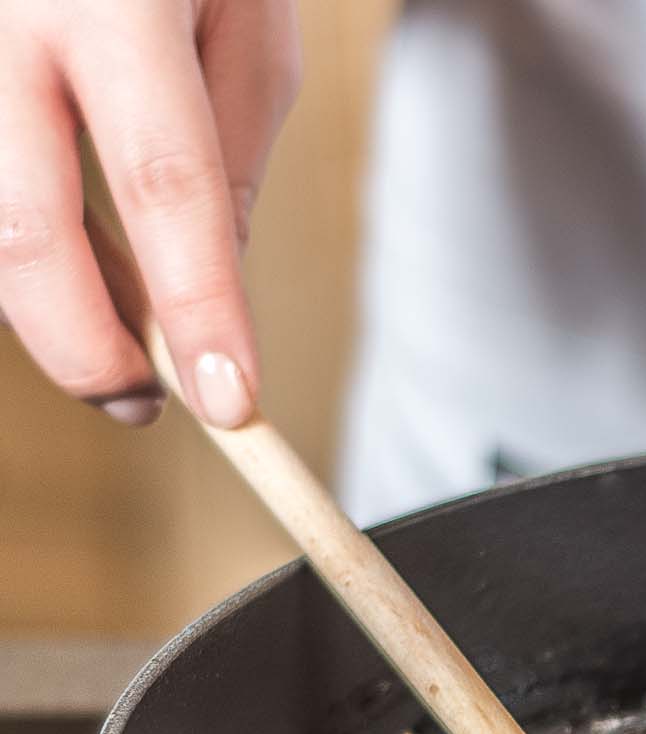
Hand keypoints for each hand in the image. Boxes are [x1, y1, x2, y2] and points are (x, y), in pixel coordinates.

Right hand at [0, 0, 298, 426]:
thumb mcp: (243, 17)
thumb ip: (226, 151)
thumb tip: (206, 292)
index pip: (165, 183)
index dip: (196, 307)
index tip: (230, 404)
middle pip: (22, 228)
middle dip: (85, 348)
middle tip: (143, 403)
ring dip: (38, 300)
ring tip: (111, 323)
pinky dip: (6, 247)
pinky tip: (56, 256)